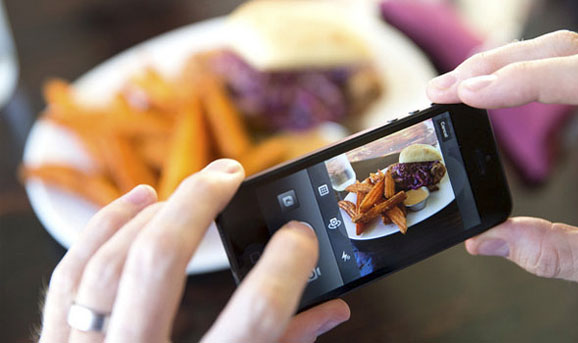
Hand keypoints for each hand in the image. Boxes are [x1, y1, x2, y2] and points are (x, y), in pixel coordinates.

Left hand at [38, 159, 349, 342]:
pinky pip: (68, 277)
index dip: (285, 269)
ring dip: (151, 214)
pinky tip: (134, 202)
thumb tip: (331, 311)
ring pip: (109, 264)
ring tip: (185, 190)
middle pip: (159, 265)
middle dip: (198, 205)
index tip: (300, 236)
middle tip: (229, 174)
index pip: (255, 321)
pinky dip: (100, 229)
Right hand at [426, 30, 577, 285]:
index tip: (462, 95)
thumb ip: (561, 252)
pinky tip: (507, 90)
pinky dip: (535, 73)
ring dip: (511, 64)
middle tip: (443, 89)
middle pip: (566, 49)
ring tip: (463, 88)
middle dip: (495, 65)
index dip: (513, 80)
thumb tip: (489, 242)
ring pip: (572, 52)